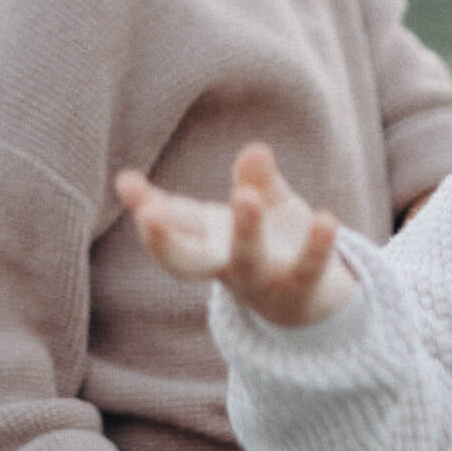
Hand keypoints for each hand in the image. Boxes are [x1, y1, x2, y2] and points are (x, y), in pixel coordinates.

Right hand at [117, 142, 352, 326]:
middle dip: (165, 241)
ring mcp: (261, 280)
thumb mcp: (265, 204)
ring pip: (247, 261)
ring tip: (246, 197)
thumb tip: (255, 149)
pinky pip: (308, 269)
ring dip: (245, 232)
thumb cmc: (276, 243)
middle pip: (187, 259)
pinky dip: (317, 246)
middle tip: (148, 215)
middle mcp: (225, 265)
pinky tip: (326, 218)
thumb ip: (257, 180)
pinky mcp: (301, 289)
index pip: (171, 221)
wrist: (313, 301)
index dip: (146, 204)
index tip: (125, 181)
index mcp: (208, 240)